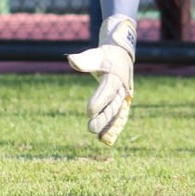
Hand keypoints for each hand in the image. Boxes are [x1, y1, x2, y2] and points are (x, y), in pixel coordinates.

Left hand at [67, 15, 135, 145]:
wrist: (122, 57)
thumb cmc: (106, 56)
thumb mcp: (96, 55)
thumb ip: (84, 60)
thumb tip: (70, 59)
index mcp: (115, 77)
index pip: (107, 91)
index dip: (99, 101)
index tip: (89, 111)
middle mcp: (121, 89)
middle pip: (113, 106)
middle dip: (103, 118)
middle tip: (91, 128)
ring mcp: (123, 98)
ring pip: (118, 114)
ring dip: (110, 126)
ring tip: (100, 138)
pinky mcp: (123, 104)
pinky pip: (120, 118)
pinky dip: (115, 128)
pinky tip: (105, 140)